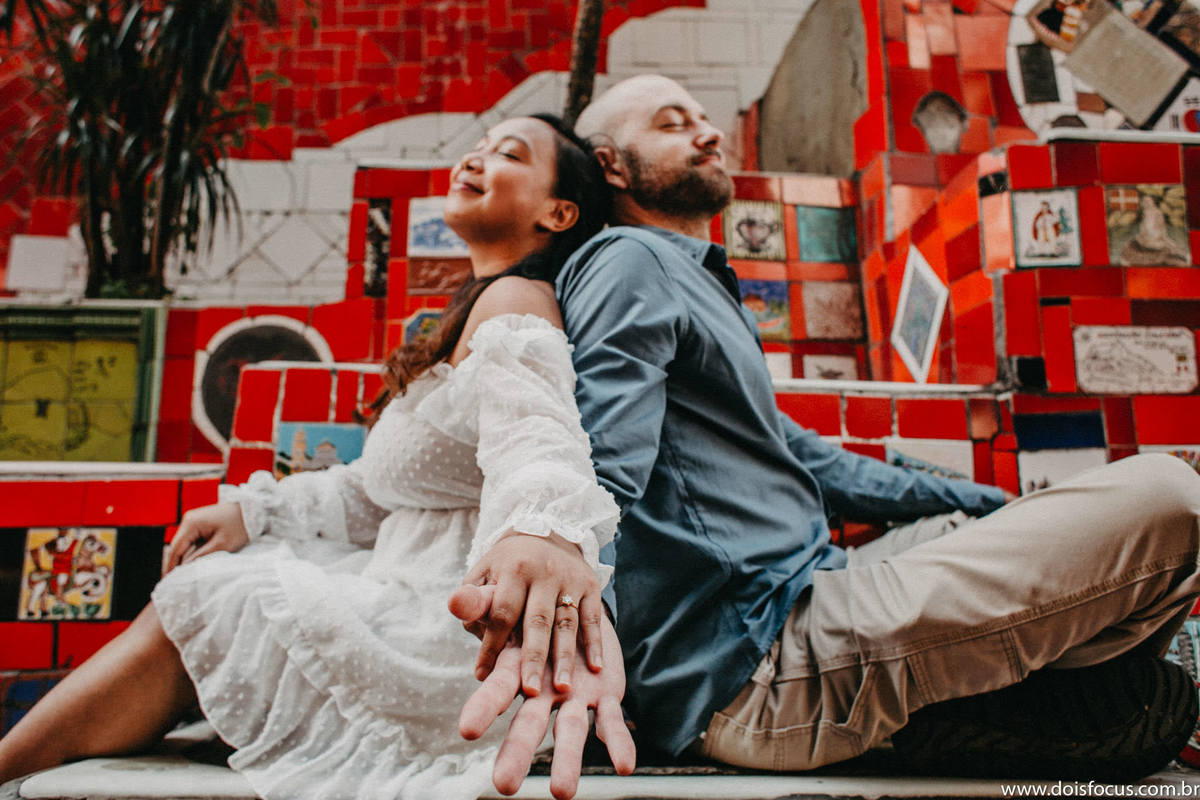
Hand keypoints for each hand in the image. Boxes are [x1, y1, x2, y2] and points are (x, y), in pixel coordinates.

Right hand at [163, 502, 249, 574]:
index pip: (175, 548)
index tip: (168, 582)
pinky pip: (191, 541)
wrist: (253, 510)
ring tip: (180, 578)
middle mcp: (188, 520)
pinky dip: (191, 553)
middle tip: (172, 583)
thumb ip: (202, 556)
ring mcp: (193, 522)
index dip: (171, 566)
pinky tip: (191, 566)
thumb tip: (185, 568)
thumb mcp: (222, 544)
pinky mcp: (200, 525)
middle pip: (177, 547)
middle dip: (175, 564)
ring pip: (184, 545)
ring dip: (183, 559)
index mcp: (191, 523)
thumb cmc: (240, 525)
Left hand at [451, 532, 603, 696]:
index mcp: (514, 569)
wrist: (547, 535)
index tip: (483, 676)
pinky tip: (595, 667)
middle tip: (529, 691)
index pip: (502, 613)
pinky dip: (595, 643)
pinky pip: (593, 618)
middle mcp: (544, 573)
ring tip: (561, 688)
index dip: (492, 645)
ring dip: (565, 657)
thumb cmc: (507, 566)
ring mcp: (570, 580)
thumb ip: (473, 597)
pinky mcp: (591, 586)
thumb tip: (455, 609)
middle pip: (538, 621)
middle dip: (533, 658)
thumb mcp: (484, 573)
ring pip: (567, 623)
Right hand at [459, 616, 634, 799]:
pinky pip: (611, 724)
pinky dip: (618, 743)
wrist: (572, 610)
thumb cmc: (528, 610)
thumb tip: (456, 600)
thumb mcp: (504, 604)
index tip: (467, 729)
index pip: (495, 692)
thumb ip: (482, 603)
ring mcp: (573, 700)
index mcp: (515, 672)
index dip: (482, 708)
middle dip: (517, 753)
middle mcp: (541, 695)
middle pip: (527, 726)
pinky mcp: (604, 697)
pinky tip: (625, 767)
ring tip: (562, 794)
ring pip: (570, 732)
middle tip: (503, 785)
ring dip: (567, 761)